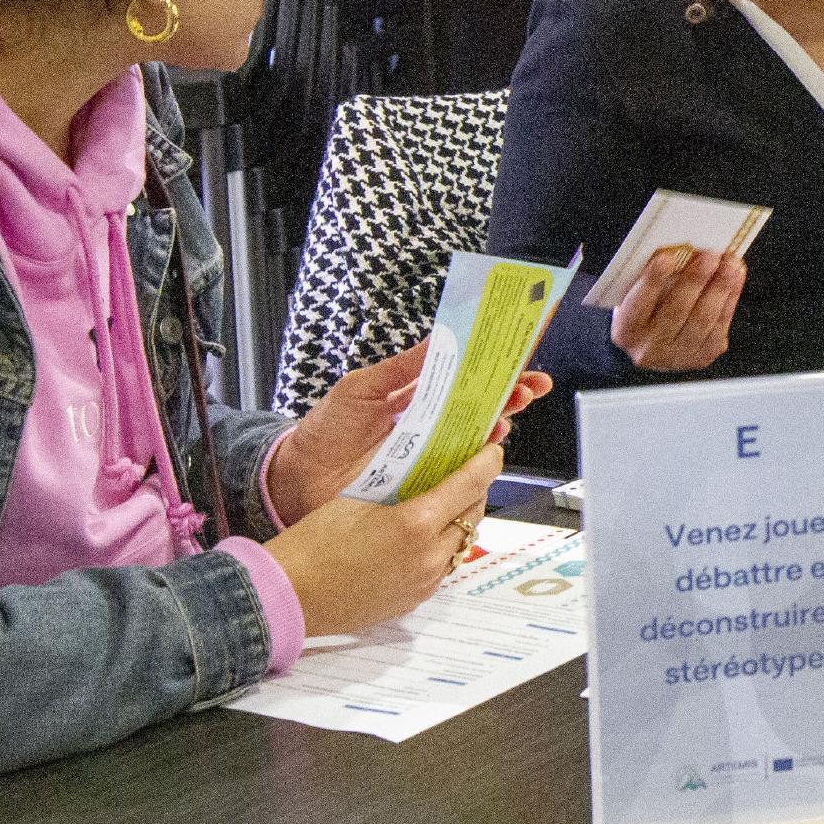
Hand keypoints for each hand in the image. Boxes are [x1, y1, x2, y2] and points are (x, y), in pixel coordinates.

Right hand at [266, 441, 505, 635]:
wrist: (288, 595)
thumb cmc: (313, 543)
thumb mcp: (355, 494)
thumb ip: (393, 471)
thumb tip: (416, 446)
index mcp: (415, 523)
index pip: (470, 484)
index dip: (486, 463)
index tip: (491, 450)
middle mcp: (429, 555)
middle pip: (474, 514)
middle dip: (474, 490)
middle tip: (466, 473)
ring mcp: (425, 582)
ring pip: (462, 543)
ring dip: (460, 521)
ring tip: (444, 504)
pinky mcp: (415, 600)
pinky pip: (443, 567)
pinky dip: (442, 547)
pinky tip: (423, 536)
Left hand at [267, 344, 550, 523]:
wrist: (295, 477)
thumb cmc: (323, 430)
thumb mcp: (361, 388)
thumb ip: (401, 368)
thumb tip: (439, 339)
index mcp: (418, 396)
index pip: (466, 376)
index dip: (495, 367)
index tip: (520, 354)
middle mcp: (431, 425)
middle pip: (483, 407)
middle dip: (511, 395)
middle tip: (527, 388)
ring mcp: (429, 455)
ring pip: (477, 440)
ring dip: (497, 428)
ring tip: (504, 419)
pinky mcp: (423, 484)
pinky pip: (457, 474)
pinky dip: (475, 466)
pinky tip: (483, 455)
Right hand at [612, 245, 744, 371]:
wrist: (652, 345)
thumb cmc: (646, 308)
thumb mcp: (637, 293)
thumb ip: (653, 277)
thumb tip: (683, 251)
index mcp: (626, 330)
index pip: (639, 304)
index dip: (652, 281)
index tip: (666, 258)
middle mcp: (650, 349)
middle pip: (676, 312)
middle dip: (695, 280)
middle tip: (710, 255)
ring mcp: (678, 356)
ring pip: (703, 320)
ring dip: (720, 288)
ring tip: (730, 263)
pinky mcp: (702, 356)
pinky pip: (720, 325)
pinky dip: (730, 298)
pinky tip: (735, 277)